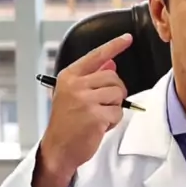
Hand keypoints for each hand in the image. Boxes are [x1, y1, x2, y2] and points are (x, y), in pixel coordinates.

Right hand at [32, 33, 132, 186]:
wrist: (58, 149)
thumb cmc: (66, 122)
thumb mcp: (72, 94)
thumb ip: (91, 78)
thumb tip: (111, 63)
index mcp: (69, 76)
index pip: (96, 55)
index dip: (114, 46)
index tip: (127, 38)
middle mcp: (76, 85)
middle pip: (113, 77)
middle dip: (115, 92)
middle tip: (103, 104)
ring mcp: (85, 100)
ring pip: (118, 94)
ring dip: (114, 107)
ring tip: (98, 116)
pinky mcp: (95, 116)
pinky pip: (118, 112)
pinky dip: (113, 120)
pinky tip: (99, 125)